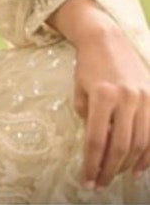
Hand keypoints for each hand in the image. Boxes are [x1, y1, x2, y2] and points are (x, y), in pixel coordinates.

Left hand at [72, 21, 149, 188]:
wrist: (105, 38)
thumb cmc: (87, 66)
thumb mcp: (80, 90)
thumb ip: (88, 119)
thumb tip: (98, 148)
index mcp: (103, 95)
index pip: (97, 140)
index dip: (92, 164)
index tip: (86, 181)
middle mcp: (126, 97)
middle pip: (120, 146)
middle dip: (109, 170)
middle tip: (100, 184)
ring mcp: (144, 98)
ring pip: (140, 144)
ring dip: (128, 166)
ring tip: (116, 177)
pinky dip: (147, 155)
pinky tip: (138, 168)